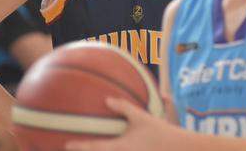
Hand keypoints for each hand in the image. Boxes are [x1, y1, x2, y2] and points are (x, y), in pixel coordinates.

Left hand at [65, 97, 179, 150]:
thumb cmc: (160, 132)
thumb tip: (106, 99)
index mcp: (119, 147)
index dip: (79, 146)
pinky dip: (113, 149)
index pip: (95, 147)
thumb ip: (123, 107)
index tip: (66, 145)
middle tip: (70, 147)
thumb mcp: (141, 117)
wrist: (179, 149)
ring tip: (90, 148)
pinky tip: (117, 145)